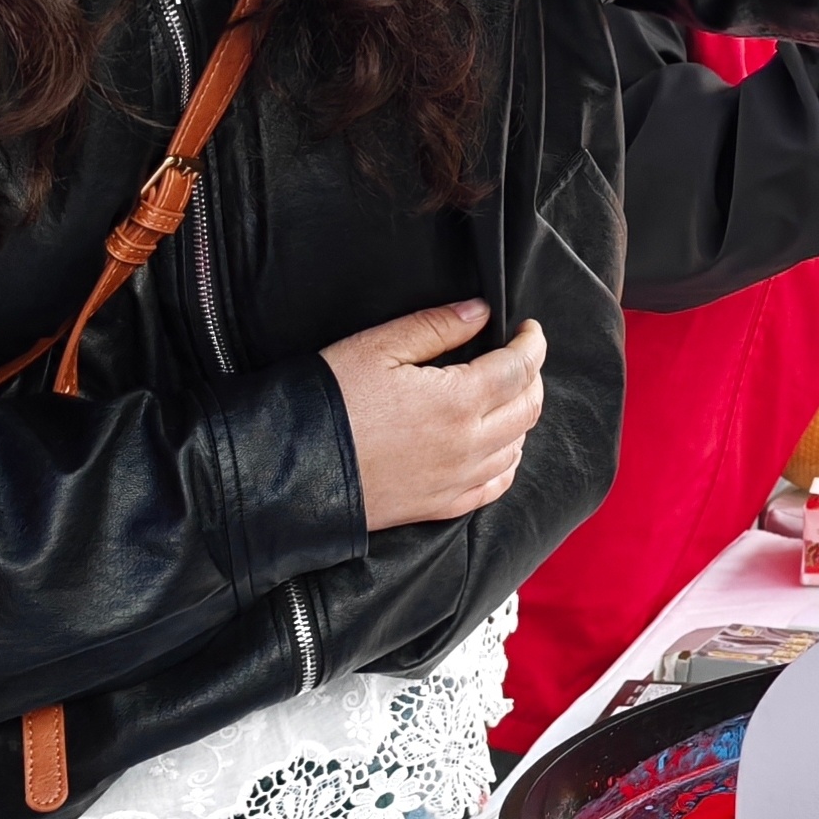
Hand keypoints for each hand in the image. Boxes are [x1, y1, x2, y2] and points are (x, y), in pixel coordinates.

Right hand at [322, 300, 546, 531]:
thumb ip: (435, 327)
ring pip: (517, 446)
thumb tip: (481, 312)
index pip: (520, 368)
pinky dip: (507, 461)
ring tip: (507, 394)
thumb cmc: (328, 401)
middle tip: (519, 356)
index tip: (528, 329)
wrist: (286, 469)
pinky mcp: (439, 506)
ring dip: (521, 416)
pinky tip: (498, 447)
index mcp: (457, 401)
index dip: (531, 343)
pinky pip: (494, 487)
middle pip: (528, 407)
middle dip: (532, 376)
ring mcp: (456, 480)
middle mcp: (467, 445)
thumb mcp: (377, 348)